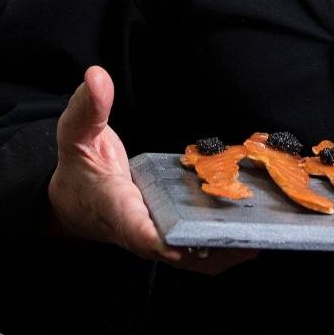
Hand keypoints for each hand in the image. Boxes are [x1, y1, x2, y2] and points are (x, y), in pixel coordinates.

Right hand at [45, 66, 254, 276]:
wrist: (75, 202)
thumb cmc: (79, 167)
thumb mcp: (77, 133)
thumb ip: (88, 107)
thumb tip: (96, 77)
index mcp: (113, 205)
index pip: (134, 228)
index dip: (157, 239)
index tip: (179, 243)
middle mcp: (137, 230)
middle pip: (174, 249)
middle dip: (207, 247)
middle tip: (246, 238)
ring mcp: (154, 239)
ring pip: (190, 257)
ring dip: (222, 252)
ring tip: (258, 240)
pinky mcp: (167, 239)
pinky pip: (195, 253)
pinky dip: (221, 251)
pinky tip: (250, 243)